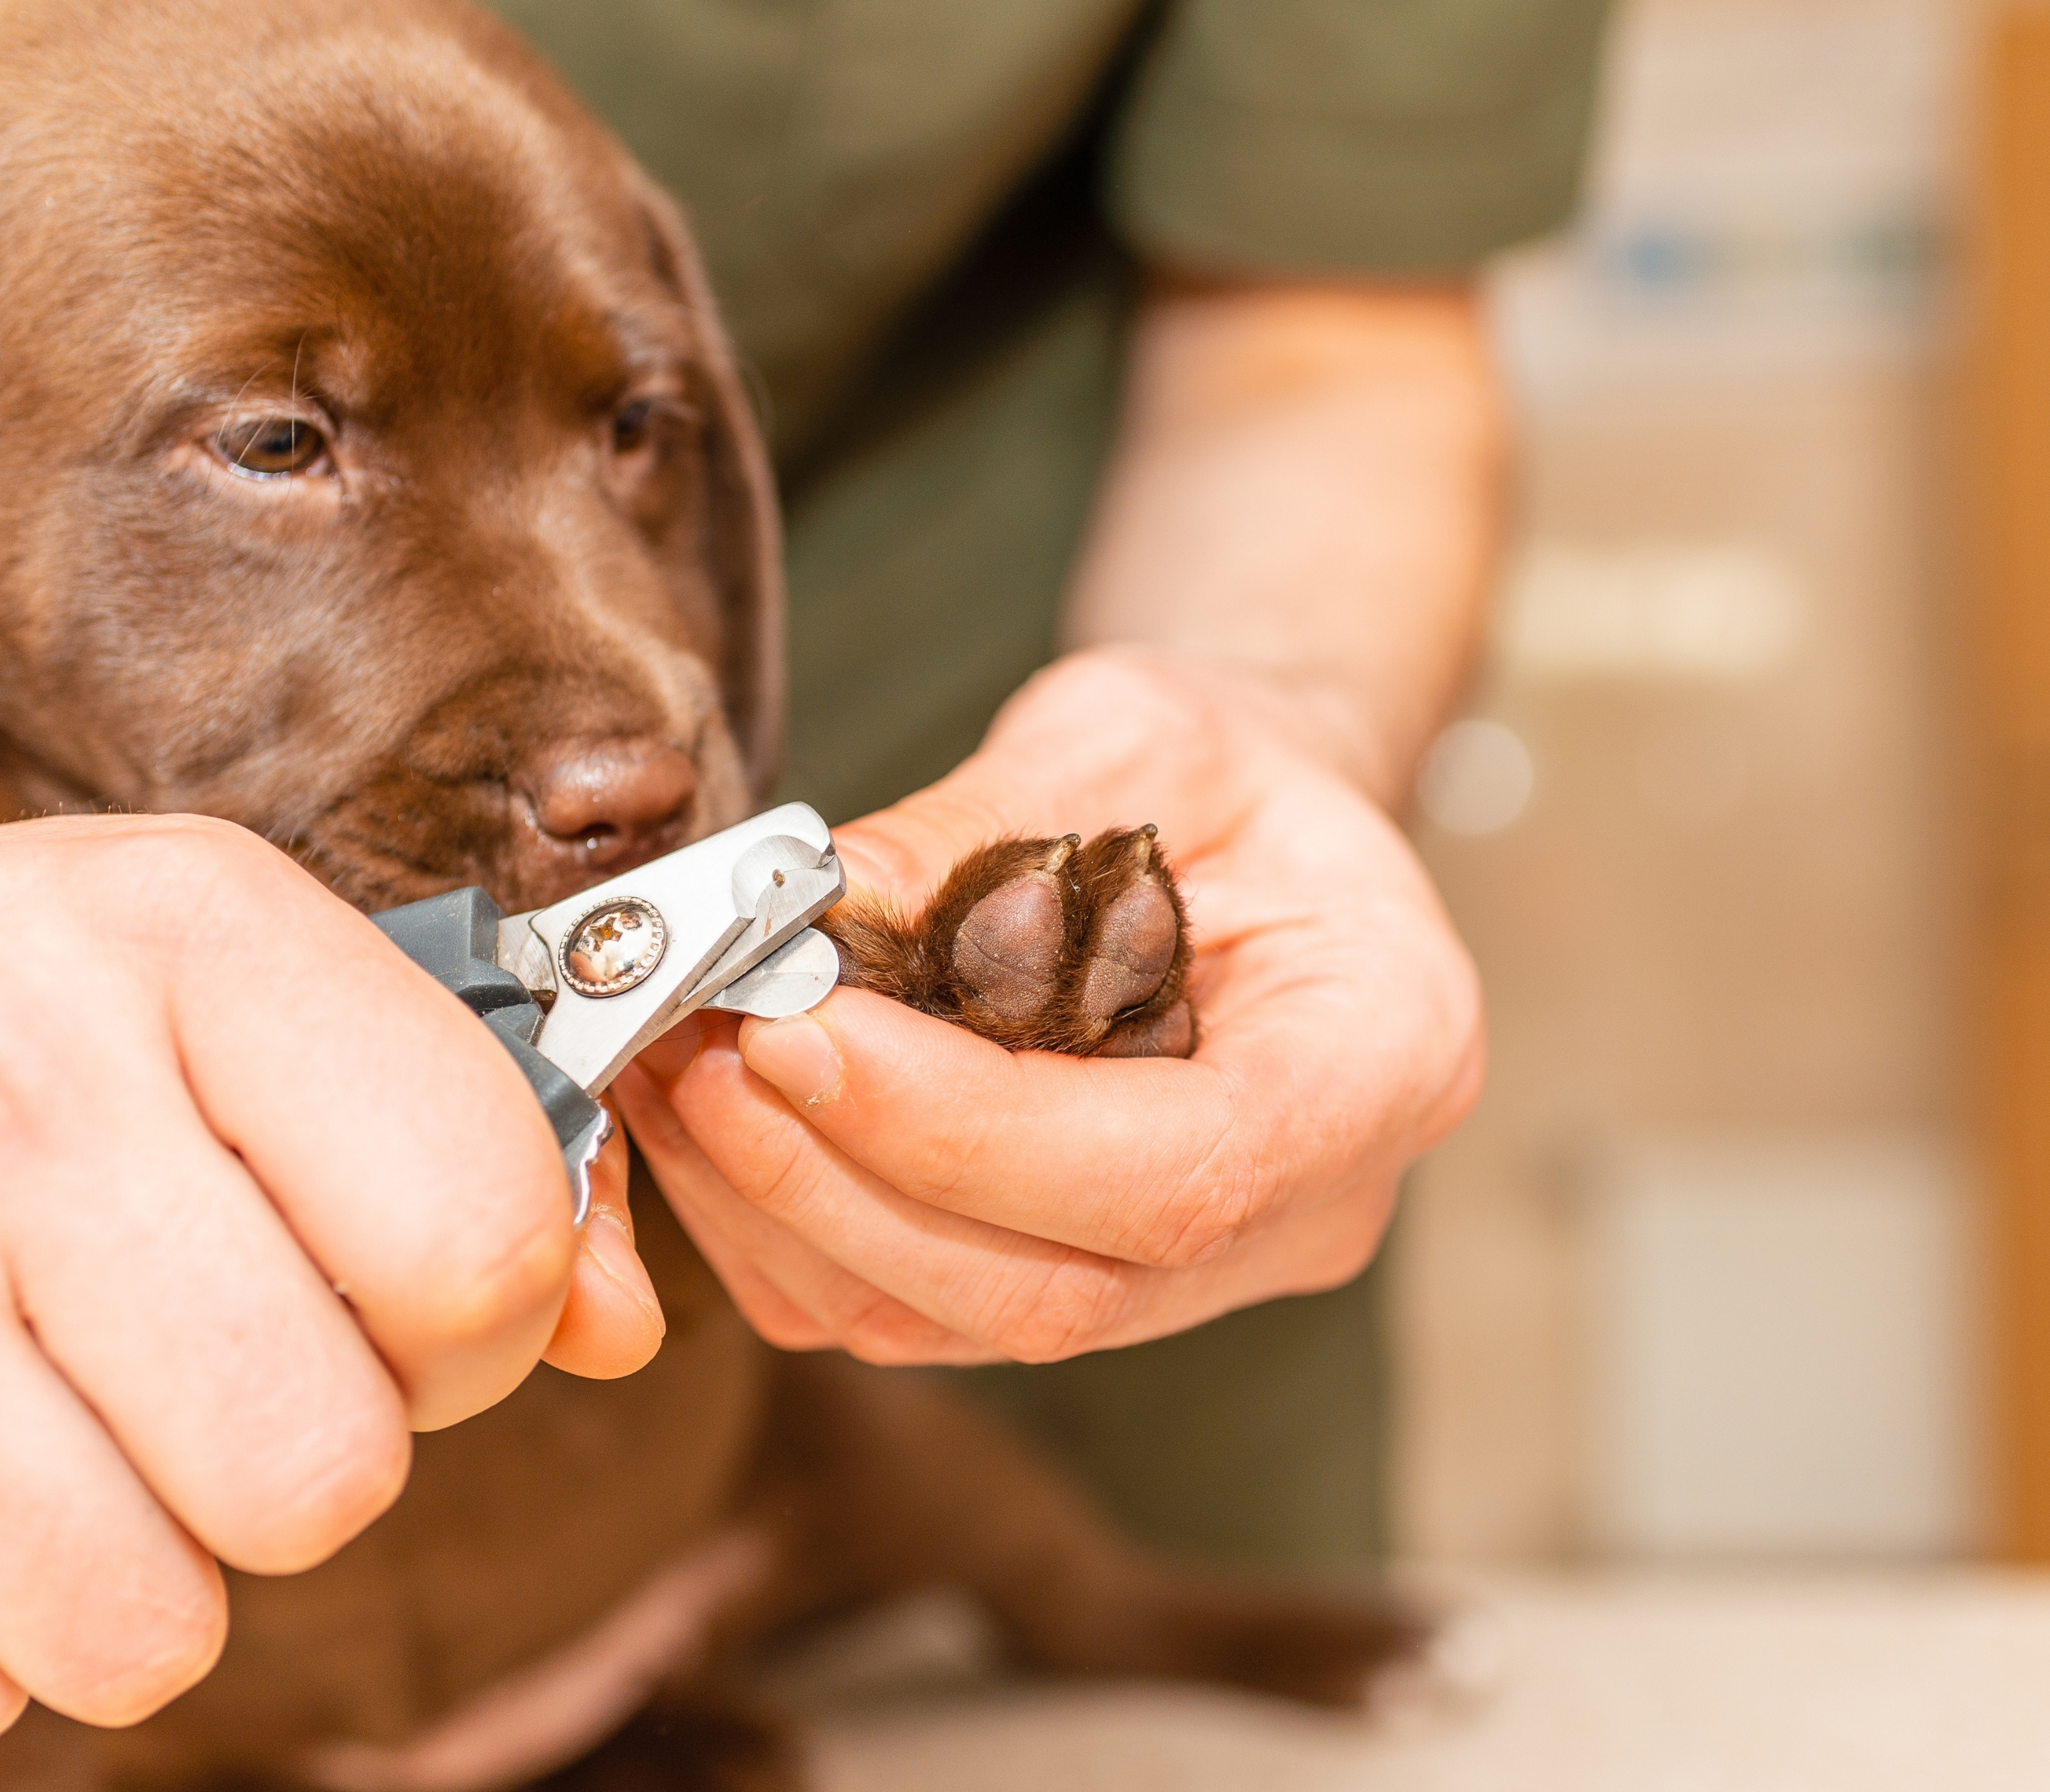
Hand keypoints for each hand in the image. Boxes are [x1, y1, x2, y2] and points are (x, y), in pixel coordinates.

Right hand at [0, 815, 661, 1762]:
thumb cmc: (17, 1006)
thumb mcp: (240, 983)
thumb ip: (470, 1146)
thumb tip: (619, 1329)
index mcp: (196, 932)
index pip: (480, 1242)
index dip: (482, 1325)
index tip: (407, 1304)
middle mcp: (8, 1069)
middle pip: (325, 1469)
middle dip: (315, 1458)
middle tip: (231, 1370)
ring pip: (140, 1625)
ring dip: (147, 1571)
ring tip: (88, 1427)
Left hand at [615, 648, 1482, 1364]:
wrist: (1252, 832)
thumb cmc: (1225, 768)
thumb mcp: (1135, 731)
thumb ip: (987, 825)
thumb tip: (805, 909)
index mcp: (1379, 1065)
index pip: (1177, 1177)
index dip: (970, 1132)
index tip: (801, 1030)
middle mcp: (1300, 1213)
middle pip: (1055, 1291)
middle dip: (846, 1181)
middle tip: (704, 1049)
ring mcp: (1190, 1277)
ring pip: (961, 1325)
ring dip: (787, 1211)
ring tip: (677, 1066)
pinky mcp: (1079, 1279)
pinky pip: (912, 1313)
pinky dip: (786, 1231)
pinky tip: (708, 1118)